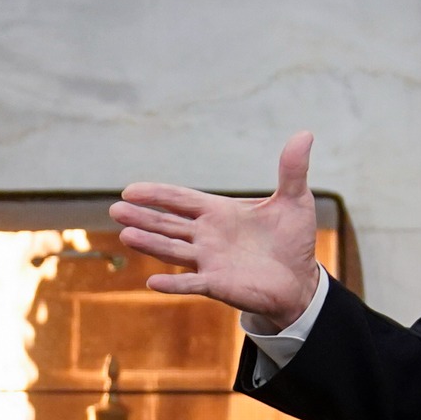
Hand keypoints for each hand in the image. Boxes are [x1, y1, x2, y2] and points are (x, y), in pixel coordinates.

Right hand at [111, 132, 323, 330]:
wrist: (300, 280)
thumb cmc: (293, 240)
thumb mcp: (295, 201)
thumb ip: (292, 170)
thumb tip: (305, 134)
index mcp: (218, 212)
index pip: (180, 200)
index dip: (157, 194)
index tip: (130, 190)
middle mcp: (207, 236)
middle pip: (168, 224)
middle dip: (143, 217)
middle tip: (115, 210)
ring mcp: (209, 261)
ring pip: (173, 250)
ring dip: (150, 244)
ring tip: (126, 235)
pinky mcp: (218, 285)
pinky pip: (191, 284)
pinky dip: (173, 284)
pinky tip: (152, 282)